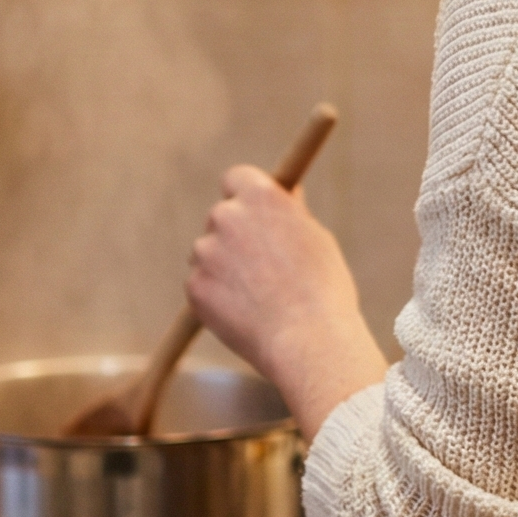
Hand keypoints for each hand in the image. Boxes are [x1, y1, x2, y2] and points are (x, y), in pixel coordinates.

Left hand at [188, 166, 388, 438]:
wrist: (307, 338)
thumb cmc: (322, 287)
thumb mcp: (315, 238)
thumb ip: (290, 214)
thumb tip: (285, 196)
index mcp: (260, 196)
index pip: (236, 178)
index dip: (244, 195)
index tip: (252, 212)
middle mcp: (226, 216)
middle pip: (221, 216)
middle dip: (235, 235)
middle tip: (263, 263)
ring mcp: (205, 251)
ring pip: (209, 253)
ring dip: (224, 266)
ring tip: (261, 295)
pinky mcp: (194, 286)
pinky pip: (202, 284)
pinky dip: (218, 295)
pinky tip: (246, 312)